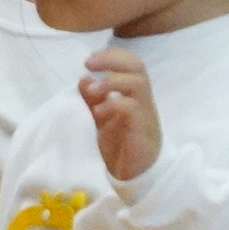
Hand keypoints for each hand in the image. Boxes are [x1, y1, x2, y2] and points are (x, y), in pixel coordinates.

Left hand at [79, 47, 160, 180]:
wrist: (136, 174)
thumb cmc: (122, 144)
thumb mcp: (102, 118)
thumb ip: (94, 99)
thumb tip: (84, 78)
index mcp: (135, 94)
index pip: (131, 63)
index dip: (112, 55)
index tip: (89, 59)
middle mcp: (143, 99)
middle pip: (137, 67)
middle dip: (112, 60)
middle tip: (88, 63)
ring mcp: (144, 113)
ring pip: (138, 84)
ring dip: (112, 81)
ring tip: (93, 90)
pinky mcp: (141, 130)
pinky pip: (132, 109)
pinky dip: (113, 105)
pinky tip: (98, 112)